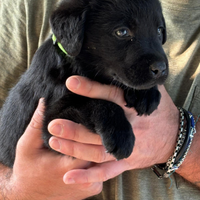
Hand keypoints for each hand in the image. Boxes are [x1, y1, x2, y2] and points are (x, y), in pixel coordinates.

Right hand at [3, 98, 101, 199]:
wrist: (30, 197)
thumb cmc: (27, 170)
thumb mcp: (28, 146)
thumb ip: (37, 124)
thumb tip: (45, 101)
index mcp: (69, 168)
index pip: (89, 141)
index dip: (91, 126)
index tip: (90, 113)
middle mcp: (86, 180)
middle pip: (100, 149)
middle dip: (99, 133)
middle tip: (99, 116)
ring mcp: (92, 186)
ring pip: (104, 159)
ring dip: (101, 144)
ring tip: (100, 127)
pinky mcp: (94, 187)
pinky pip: (102, 167)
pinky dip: (99, 154)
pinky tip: (97, 142)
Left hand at [48, 76, 178, 183]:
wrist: (174, 137)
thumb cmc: (161, 111)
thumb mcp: (154, 92)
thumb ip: (138, 83)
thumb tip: (124, 67)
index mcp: (134, 108)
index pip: (110, 96)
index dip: (91, 89)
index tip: (71, 83)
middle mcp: (129, 129)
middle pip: (99, 130)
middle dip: (76, 128)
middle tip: (54, 124)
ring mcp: (127, 149)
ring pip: (98, 152)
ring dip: (75, 149)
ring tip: (55, 143)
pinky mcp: (126, 162)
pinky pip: (106, 172)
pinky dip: (88, 176)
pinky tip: (69, 177)